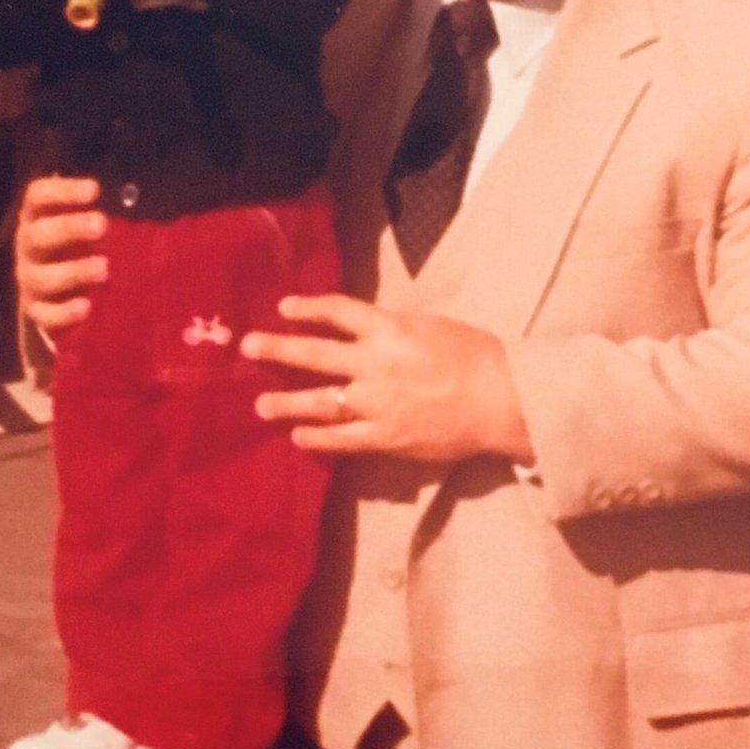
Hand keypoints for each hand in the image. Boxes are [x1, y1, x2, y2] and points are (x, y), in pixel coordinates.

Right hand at [15, 175, 108, 331]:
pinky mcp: (36, 310)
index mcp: (38, 216)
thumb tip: (136, 197)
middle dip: (69, 228)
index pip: (38, 196)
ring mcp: (29, 280)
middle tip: (101, 224)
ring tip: (104, 268)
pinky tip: (86, 307)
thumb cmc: (80, 244)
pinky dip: (63, 313)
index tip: (95, 189)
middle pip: (38, 234)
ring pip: (41, 277)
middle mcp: (29, 246)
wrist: (59, 290)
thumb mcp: (87, 223)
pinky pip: (44, 314)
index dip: (62, 191)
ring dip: (73, 271)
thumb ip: (101, 211)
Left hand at [243, 295, 534, 463]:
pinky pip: (342, 439)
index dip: (309, 308)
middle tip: (248, 347)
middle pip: (315, 354)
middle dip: (278, 350)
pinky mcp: (384, 438)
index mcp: (389, 331)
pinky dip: (318, 438)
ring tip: (260, 405)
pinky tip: (299, 438)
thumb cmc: (477, 355)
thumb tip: (370, 330)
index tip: (285, 308)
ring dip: (287, 403)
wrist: (501, 399)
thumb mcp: (433, 326)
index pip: (338, 313)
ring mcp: (375, 404)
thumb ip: (396, 329)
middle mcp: (373, 365)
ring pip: (320, 402)